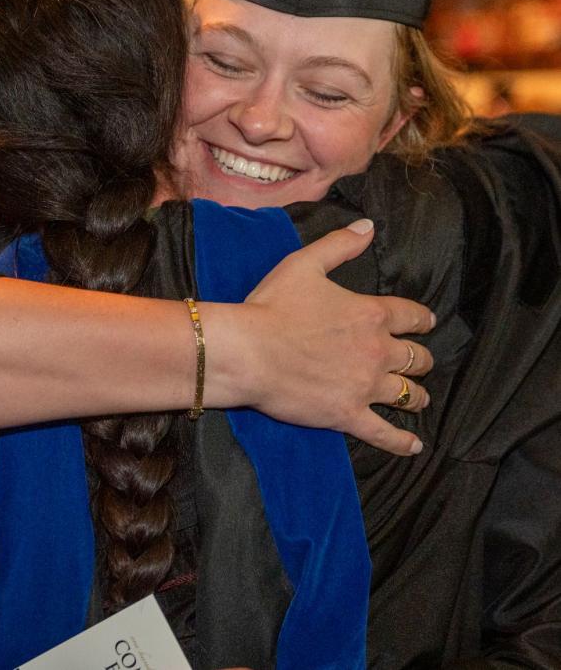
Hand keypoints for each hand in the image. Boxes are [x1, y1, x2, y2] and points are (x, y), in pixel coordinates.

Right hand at [236, 219, 433, 454]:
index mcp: (369, 314)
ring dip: (417, 395)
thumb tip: (368, 227)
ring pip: (408, 394)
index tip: (427, 322)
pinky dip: (402, 442)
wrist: (248, 351)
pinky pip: (384, 433)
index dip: (422, 319)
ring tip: (419, 399)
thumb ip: (340, 245)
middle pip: (416, 357)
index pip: (410, 315)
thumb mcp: (305, 263)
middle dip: (422, 359)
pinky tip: (414, 447)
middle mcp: (376, 350)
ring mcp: (364, 386)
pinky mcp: (347, 414)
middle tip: (421, 361)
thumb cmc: (272, 306)